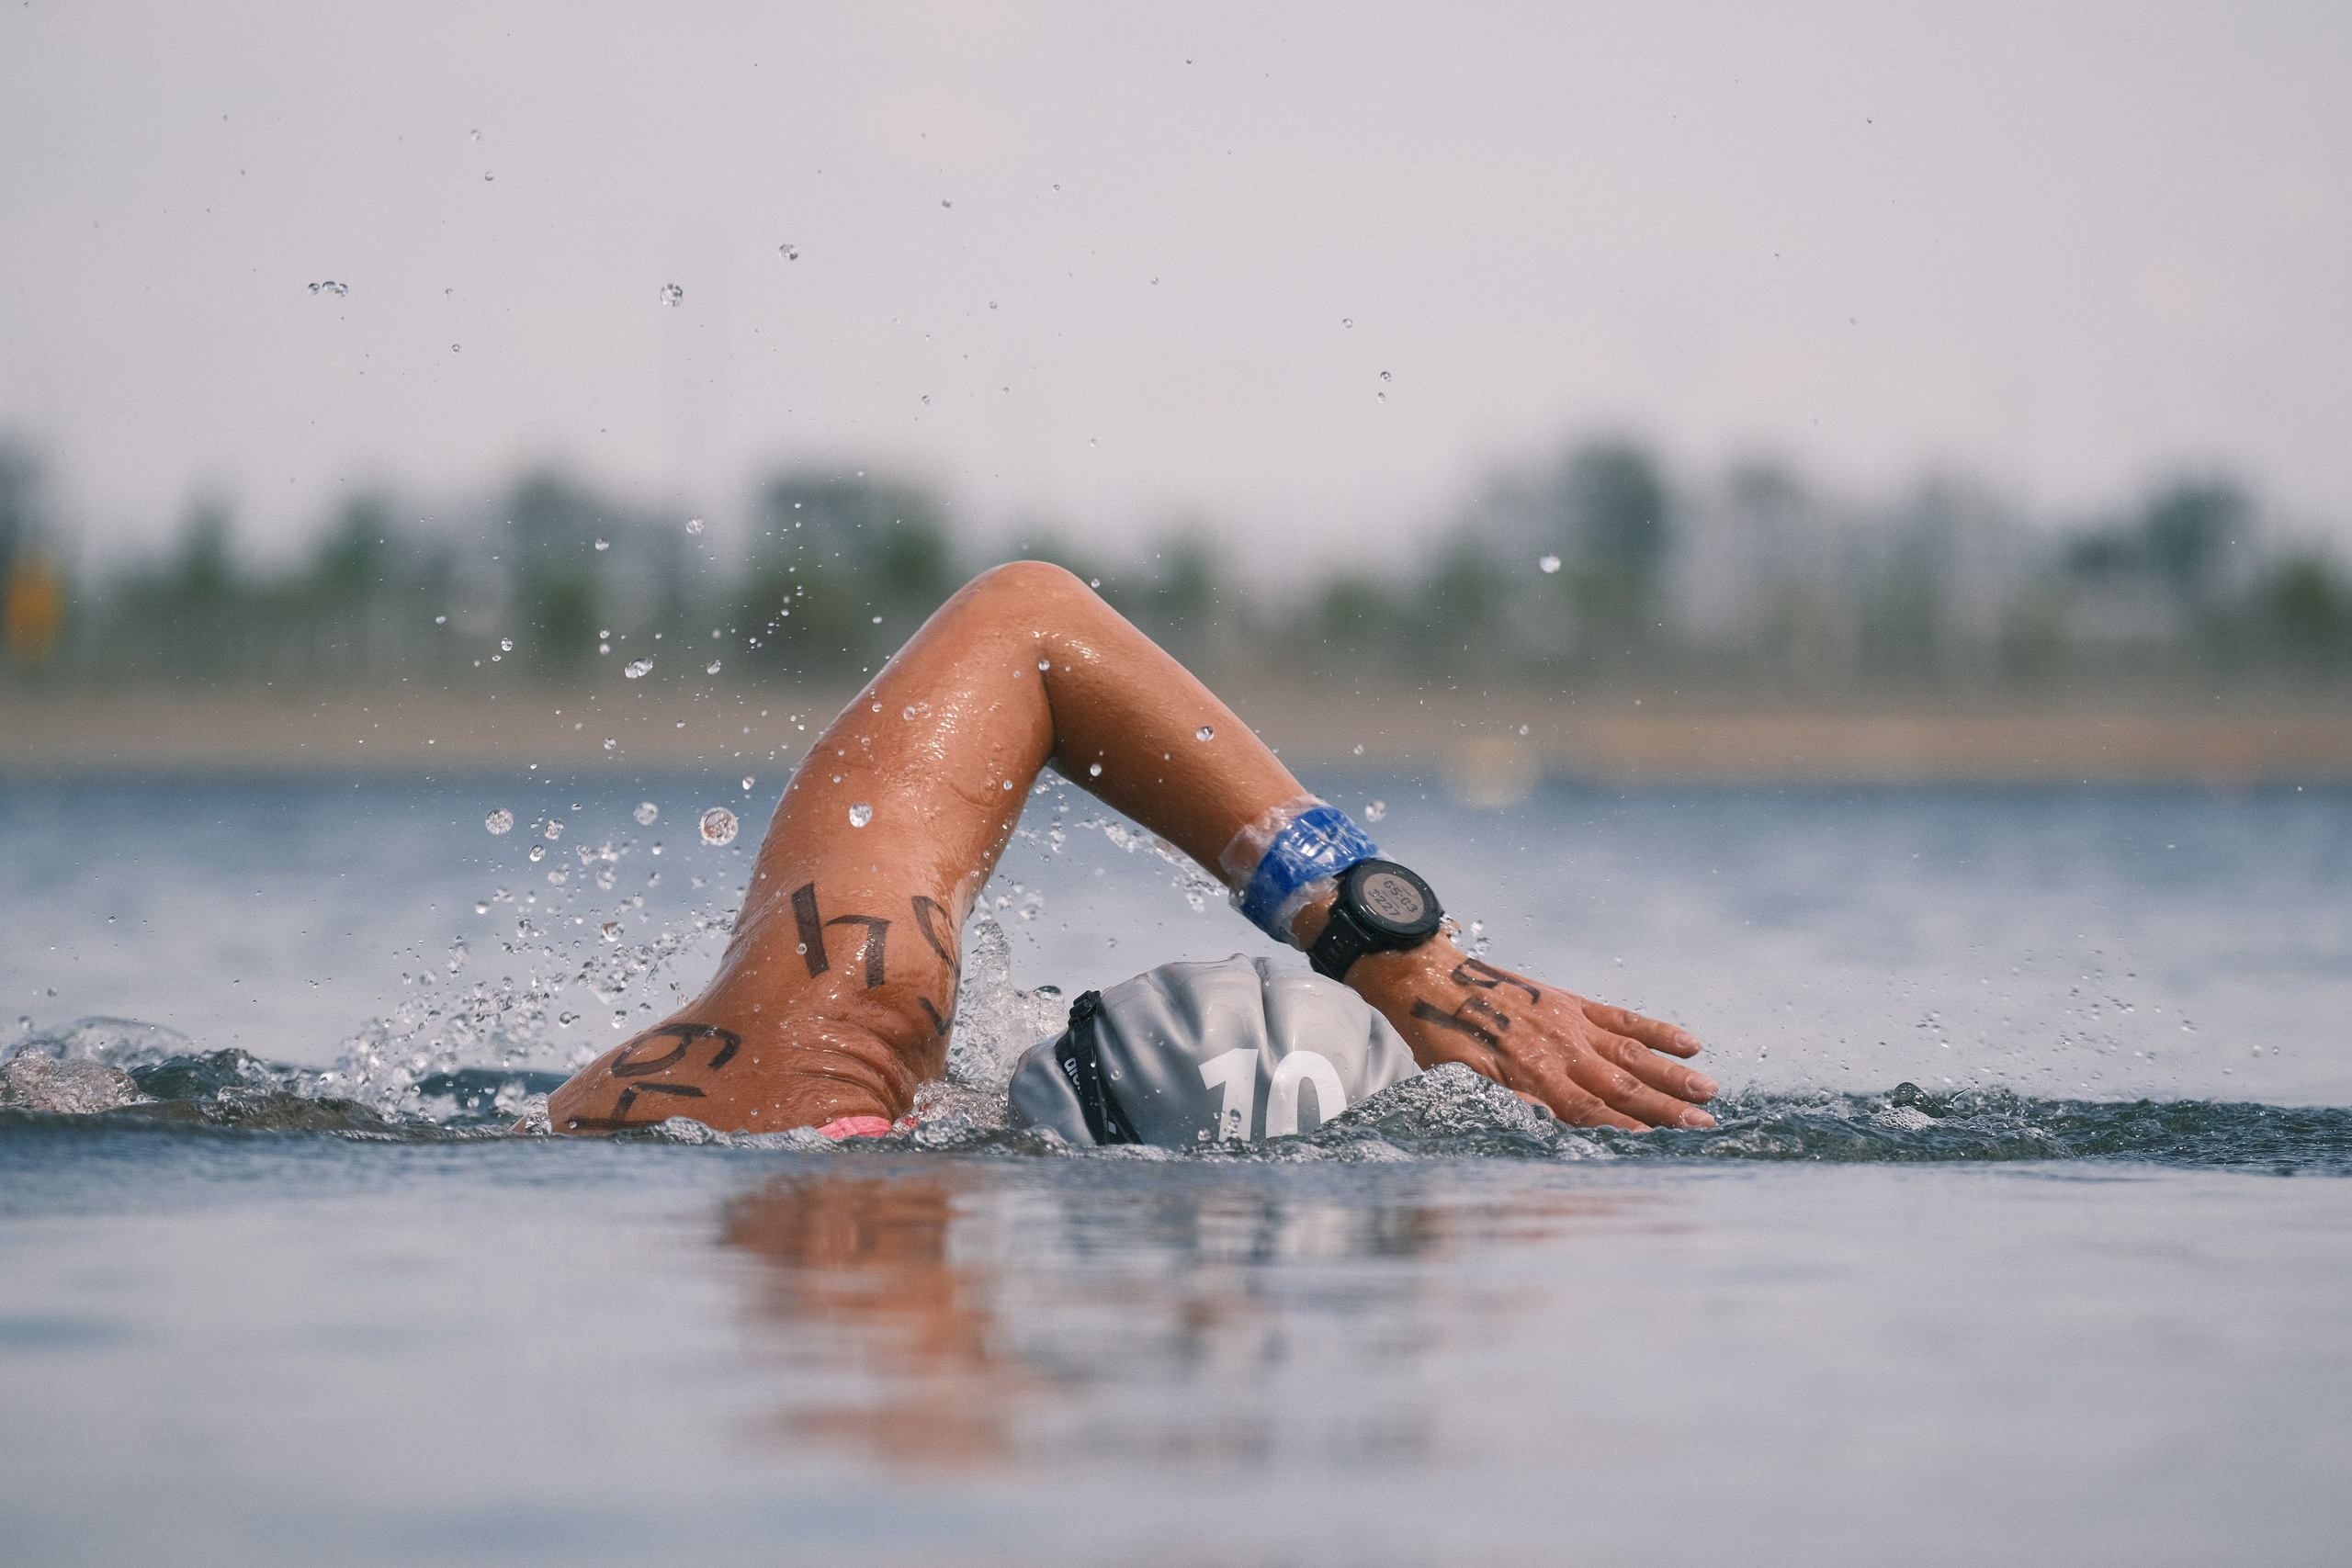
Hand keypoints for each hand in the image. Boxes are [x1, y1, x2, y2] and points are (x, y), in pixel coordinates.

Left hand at [1350, 940, 1716, 1129]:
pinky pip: (1621, 1018)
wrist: (1428, 979)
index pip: (1585, 1111)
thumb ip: (1499, 1109)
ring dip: (1670, 1076)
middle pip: (1618, 1086)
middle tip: (1705, 1128)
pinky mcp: (1571, 1003)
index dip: (1623, 1129)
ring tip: (1710, 1093)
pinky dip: (1657, 1031)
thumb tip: (1535, 1134)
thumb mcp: (1456, 1085)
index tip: (1659, 1145)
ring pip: (1629, 1055)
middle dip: (1663, 1110)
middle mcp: (1554, 1052)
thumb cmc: (1438, 1042)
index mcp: (1527, 1078)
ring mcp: (1567, 1025)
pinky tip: (1690, 1044)